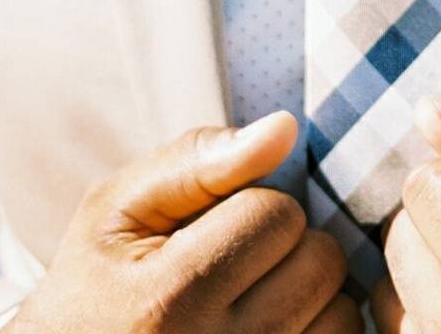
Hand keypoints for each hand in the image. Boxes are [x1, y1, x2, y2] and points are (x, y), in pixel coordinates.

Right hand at [5, 112, 362, 333]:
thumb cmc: (98, 285)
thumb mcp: (118, 211)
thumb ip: (197, 161)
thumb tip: (286, 127)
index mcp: (170, 298)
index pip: (275, 213)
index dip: (251, 205)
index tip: (211, 230)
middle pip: (320, 260)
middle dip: (287, 246)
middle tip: (236, 263)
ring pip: (343, 307)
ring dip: (309, 290)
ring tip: (252, 299)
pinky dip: (320, 327)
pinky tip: (272, 326)